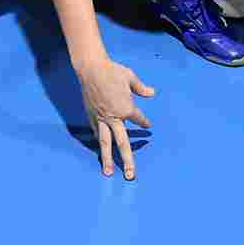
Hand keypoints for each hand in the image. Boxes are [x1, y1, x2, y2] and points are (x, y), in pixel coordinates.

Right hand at [76, 57, 154, 178]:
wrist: (91, 68)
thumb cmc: (112, 71)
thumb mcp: (130, 77)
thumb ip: (141, 88)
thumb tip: (152, 93)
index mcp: (126, 108)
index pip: (139, 120)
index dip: (144, 123)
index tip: (148, 126)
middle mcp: (114, 118)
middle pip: (122, 143)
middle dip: (127, 160)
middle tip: (131, 175)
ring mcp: (101, 119)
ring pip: (105, 143)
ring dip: (107, 159)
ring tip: (108, 173)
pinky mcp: (92, 117)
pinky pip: (97, 133)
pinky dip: (100, 142)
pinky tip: (102, 150)